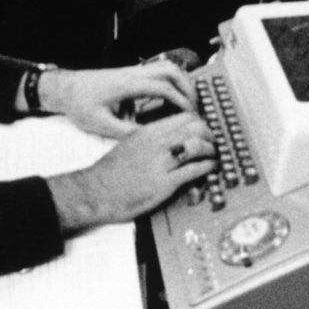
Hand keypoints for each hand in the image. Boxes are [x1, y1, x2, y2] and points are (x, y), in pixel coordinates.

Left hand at [43, 60, 195, 139]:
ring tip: (188, 102)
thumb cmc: (80, 104)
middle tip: (195, 107)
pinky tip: (171, 99)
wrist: (66, 89)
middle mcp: (132, 73)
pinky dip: (170, 82)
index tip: (190, 115)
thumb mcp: (101, 124)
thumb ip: (126, 133)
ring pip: (165, 66)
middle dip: (187, 87)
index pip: (162, 87)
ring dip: (180, 81)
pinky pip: (157, 71)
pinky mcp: (131, 74)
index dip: (180, 100)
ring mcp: (132, 71)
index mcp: (127, 85)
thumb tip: (150, 140)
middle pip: (169, 69)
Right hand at [46, 114, 215, 232]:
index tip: (205, 129)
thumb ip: (150, 138)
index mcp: (148, 132)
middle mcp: (156, 143)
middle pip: (195, 127)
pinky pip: (193, 170)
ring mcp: (160, 162)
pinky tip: (210, 168)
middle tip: (214, 142)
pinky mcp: (164, 183)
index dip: (199, 122)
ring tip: (214, 155)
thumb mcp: (130, 144)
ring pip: (197, 145)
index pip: (183, 116)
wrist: (94, 192)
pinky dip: (207, 167)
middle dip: (209, 134)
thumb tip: (169, 138)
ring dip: (211, 150)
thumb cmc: (110, 172)